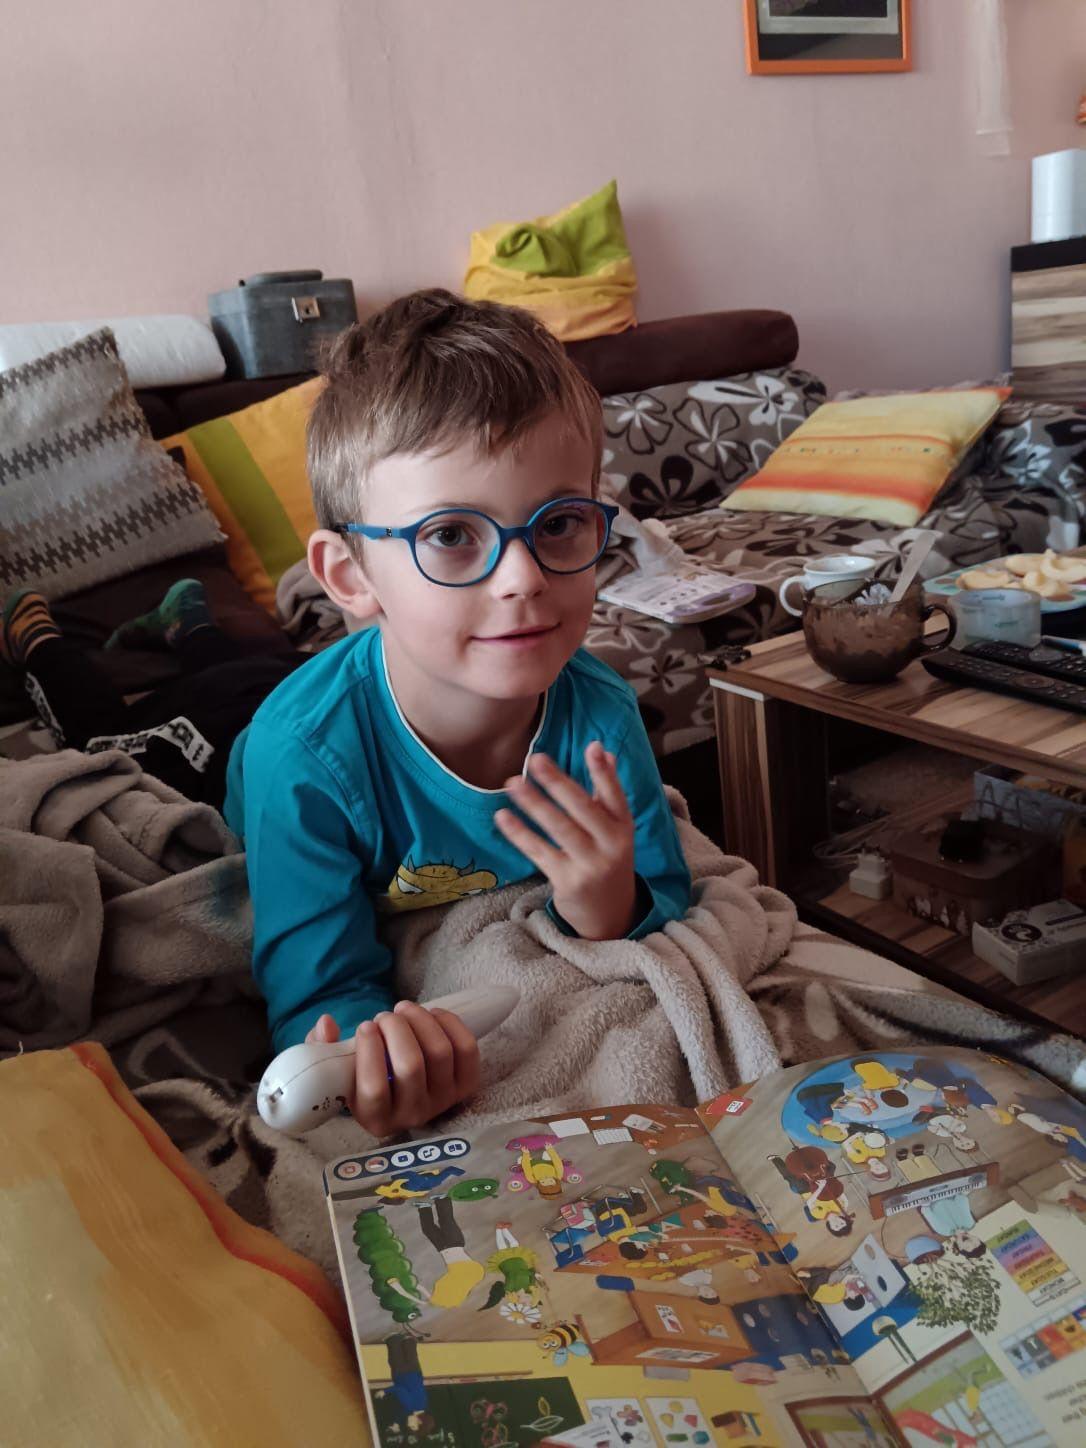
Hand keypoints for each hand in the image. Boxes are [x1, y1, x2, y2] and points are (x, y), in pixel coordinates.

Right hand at [305, 1001, 479, 1135]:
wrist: (399, 1089)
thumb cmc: (362, 1076)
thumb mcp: (335, 1069)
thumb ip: (321, 1048)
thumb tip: (326, 1023)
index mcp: (375, 1119)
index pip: (374, 1089)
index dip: (369, 1051)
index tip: (364, 1026)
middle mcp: (412, 1115)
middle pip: (410, 1066)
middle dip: (395, 1029)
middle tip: (383, 1016)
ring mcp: (443, 1101)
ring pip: (439, 1052)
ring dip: (420, 1020)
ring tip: (403, 1009)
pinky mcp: (466, 1084)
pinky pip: (466, 1048)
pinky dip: (449, 1023)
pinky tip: (431, 1013)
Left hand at [495, 740, 636, 939]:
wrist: (609, 914)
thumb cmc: (606, 858)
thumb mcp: (614, 829)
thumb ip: (606, 791)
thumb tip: (603, 750)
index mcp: (623, 826)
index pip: (615, 795)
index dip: (604, 772)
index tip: (592, 747)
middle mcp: (611, 845)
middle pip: (583, 809)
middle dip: (558, 783)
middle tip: (535, 760)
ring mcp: (590, 865)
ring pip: (559, 829)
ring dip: (534, 804)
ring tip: (512, 783)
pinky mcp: (568, 881)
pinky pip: (539, 852)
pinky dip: (520, 834)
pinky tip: (503, 816)